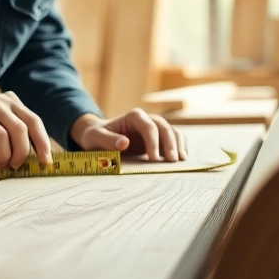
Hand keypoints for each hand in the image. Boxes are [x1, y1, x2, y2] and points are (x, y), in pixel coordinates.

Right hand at [0, 91, 51, 168]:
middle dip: (22, 154)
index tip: (46, 162)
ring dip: (5, 157)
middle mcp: (0, 103)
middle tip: (16, 166)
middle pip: (22, 130)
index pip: (34, 122)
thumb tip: (35, 157)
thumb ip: (13, 130)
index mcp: (11, 101)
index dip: (43, 143)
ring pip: (5, 138)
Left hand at [70, 109, 187, 162]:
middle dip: (170, 144)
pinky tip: (182, 159)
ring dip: (178, 144)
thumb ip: (108, 140)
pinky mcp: (158, 138)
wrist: (98, 137)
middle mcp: (147, 119)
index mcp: (134, 116)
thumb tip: (124, 143)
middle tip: (172, 161)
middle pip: (164, 128)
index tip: (154, 159)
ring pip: (172, 131)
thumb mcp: (96, 138)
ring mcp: (154, 128)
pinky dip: (180, 146)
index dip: (153, 142)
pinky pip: (174, 138)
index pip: (148, 127)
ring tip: (180, 160)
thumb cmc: (95, 137)